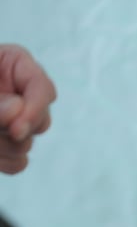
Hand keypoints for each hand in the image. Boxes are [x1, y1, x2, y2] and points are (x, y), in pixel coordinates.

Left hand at [0, 44, 56, 174]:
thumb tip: (18, 110)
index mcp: (10, 63)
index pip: (43, 88)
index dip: (35, 109)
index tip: (17, 129)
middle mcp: (16, 91)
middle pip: (41, 118)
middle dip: (18, 131)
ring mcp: (11, 120)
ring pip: (28, 143)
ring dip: (5, 148)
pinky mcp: (5, 144)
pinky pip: (17, 163)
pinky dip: (4, 163)